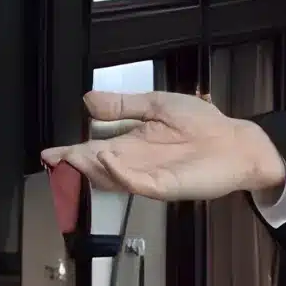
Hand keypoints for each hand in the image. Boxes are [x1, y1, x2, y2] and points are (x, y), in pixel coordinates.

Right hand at [40, 90, 285, 202]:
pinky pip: (138, 183)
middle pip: (98, 166)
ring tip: (79, 155)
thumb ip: (123, 105)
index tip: (50, 152)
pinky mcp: (165, 185)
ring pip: (113, 177)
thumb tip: (89, 99)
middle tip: (57, 158)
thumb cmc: (203, 124)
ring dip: (94, 168)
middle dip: (76, 163)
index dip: (72, 151)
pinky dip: (121, 174)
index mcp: (133, 142)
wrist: (236, 142)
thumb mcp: (157, 104)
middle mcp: (137, 161)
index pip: (95, 148)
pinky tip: (108, 159)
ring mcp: (149, 175)